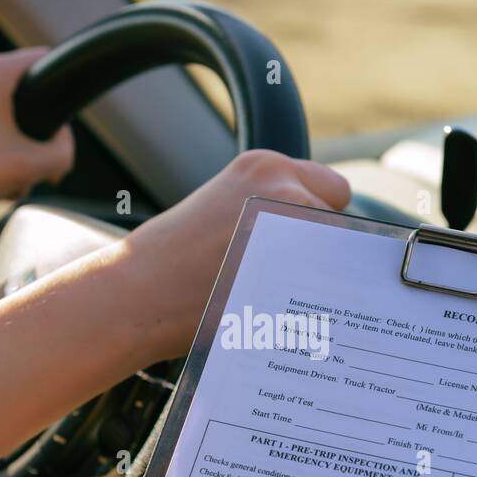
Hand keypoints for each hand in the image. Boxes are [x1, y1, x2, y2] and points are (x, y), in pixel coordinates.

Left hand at [0, 47, 74, 219]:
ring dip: (18, 150)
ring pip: (9, 117)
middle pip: (29, 97)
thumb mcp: (28, 166)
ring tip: (9, 180)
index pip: (47, 62)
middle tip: (36, 168)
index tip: (59, 132)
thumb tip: (63, 145)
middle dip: (38, 137)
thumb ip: (62, 153)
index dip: (63, 95)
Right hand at [121, 149, 350, 359]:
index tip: (292, 247)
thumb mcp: (219, 211)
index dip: (315, 221)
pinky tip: (275, 310)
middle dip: (319, 250)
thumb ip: (268, 212)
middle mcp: (284, 183)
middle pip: (339, 222)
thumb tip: (313, 243)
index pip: (329, 190)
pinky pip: (332, 287)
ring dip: (318, 277)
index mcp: (263, 166)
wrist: (137, 295)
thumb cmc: (168, 267)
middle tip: (276, 277)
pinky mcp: (298, 262)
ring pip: (340, 257)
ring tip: (268, 296)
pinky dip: (314, 303)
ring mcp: (294, 221)